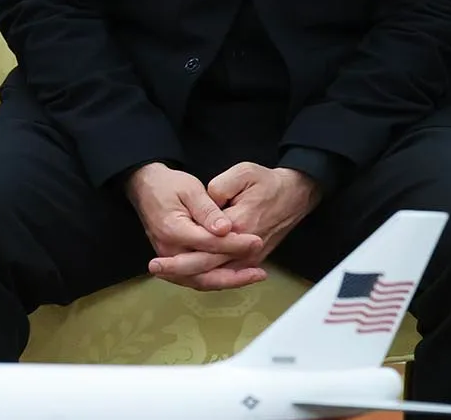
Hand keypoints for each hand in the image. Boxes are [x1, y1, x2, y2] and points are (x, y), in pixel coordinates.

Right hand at [124, 162, 266, 290]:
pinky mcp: (174, 262)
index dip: (235, 245)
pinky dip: (217, 280)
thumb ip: (208, 211)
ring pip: (200, 281)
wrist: (147, 188)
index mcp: (173, 231)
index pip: (209, 244)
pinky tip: (237, 276)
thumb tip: (225, 229)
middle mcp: (169, 251)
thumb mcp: (191, 189)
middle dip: (234, 275)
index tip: (256, 242)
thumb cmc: (170, 186)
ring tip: (253, 277)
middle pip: (203, 273)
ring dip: (227, 282)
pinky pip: (196, 278)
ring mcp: (170, 259)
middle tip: (260, 272)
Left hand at [142, 163, 319, 285]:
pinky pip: (226, 275)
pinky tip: (188, 274)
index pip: (205, 247)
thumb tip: (205, 205)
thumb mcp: (244, 173)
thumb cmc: (268, 182)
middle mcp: (244, 247)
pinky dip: (206, 278)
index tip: (157, 259)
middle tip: (155, 268)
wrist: (295, 194)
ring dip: (190, 277)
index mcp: (240, 224)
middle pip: (206, 268)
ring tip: (165, 273)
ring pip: (216, 277)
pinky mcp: (252, 260)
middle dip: (178, 271)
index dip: (180, 257)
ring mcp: (249, 257)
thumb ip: (220, 188)